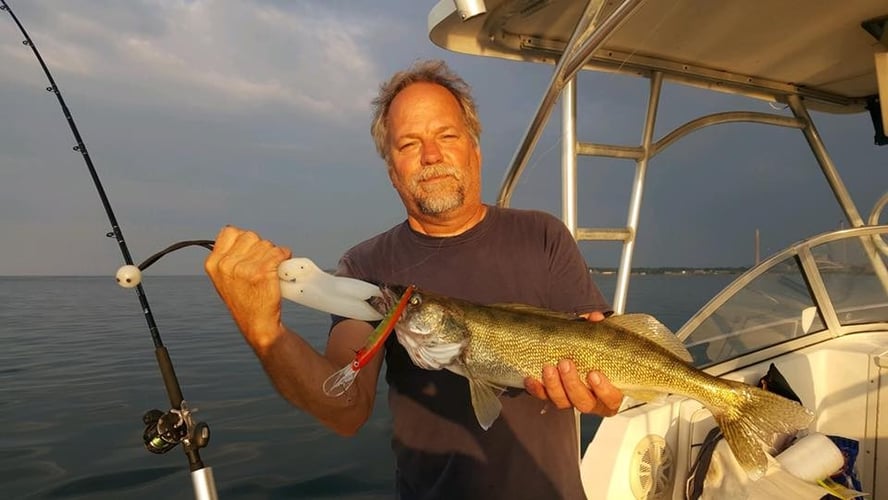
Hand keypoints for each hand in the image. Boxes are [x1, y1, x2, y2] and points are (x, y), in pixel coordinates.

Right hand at [204, 225, 291, 349]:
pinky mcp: (263, 272)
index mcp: (213, 263)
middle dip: (260, 247)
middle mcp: (226, 264)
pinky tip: (282, 267)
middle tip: (261, 265)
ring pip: (266, 244)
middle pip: (251, 236)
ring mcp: (244, 268)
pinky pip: (279, 252)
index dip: (244, 239)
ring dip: (273, 254)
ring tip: (269, 271)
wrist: (256, 324)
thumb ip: (228, 257)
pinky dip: (285, 256)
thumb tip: (241, 235)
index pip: (230, 232)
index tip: (249, 251)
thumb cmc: (244, 299)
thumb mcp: (224, 278)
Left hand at [523, 310, 623, 416]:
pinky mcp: (553, 398)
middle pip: (583, 402)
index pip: (611, 398)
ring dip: (553, 385)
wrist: (580, 360)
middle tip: (566, 363)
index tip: (594, 374)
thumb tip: (595, 317)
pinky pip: (543, 397)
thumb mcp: (601, 342)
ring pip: (562, 402)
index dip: (603, 390)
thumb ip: (599, 331)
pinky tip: (531, 378)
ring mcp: (571, 400)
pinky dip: (536, 388)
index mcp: (609, 392)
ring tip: (548, 368)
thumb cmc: (596, 356)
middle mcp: (590, 400)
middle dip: (572, 383)